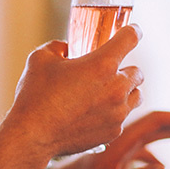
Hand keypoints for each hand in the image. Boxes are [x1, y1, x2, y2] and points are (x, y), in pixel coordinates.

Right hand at [7, 25, 144, 158]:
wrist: (31, 136)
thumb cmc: (35, 96)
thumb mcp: (41, 58)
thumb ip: (58, 47)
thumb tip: (66, 49)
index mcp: (102, 64)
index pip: (130, 38)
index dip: (132, 31)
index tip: (133, 32)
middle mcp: (116, 88)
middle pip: (138, 72)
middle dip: (125, 69)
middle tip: (108, 72)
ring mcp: (117, 112)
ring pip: (136, 96)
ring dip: (126, 91)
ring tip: (107, 92)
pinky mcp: (113, 132)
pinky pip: (123, 117)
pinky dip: (115, 112)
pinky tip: (95, 112)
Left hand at [34, 111, 169, 168]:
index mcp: (118, 136)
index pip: (153, 120)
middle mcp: (117, 136)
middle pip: (153, 123)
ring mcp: (113, 146)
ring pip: (146, 133)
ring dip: (168, 133)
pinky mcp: (108, 157)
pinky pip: (136, 149)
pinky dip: (153, 153)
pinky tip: (160, 166)